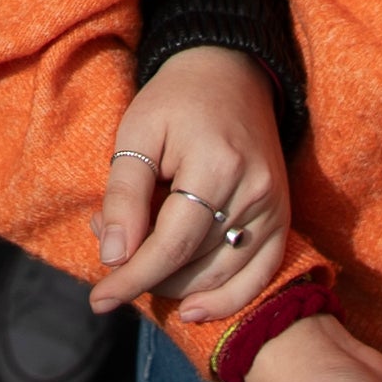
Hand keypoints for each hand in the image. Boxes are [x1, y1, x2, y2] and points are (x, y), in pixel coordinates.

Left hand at [92, 46, 293, 317]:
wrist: (230, 73)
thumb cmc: (175, 101)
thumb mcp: (136, 135)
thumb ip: (125, 196)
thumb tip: (113, 258)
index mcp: (217, 166)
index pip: (172, 245)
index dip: (133, 277)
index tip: (99, 300)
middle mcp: (255, 192)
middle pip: (196, 265)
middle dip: (147, 274)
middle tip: (112, 249)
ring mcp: (275, 208)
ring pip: (222, 276)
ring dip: (176, 284)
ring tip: (140, 256)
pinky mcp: (282, 217)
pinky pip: (260, 275)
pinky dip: (227, 299)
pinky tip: (191, 309)